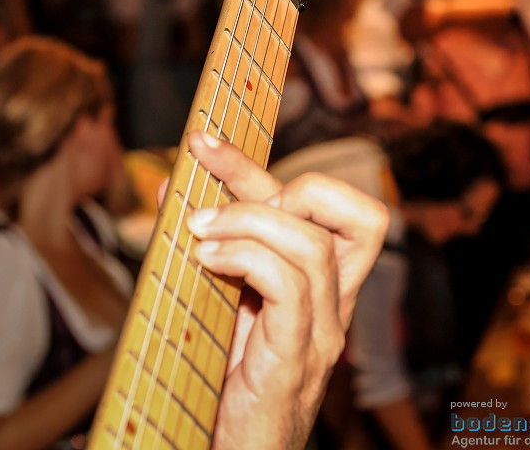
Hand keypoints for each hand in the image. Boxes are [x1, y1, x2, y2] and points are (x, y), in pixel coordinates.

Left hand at [173, 131, 387, 449]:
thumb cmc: (224, 384)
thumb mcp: (219, 302)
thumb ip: (209, 246)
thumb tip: (172, 187)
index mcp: (325, 286)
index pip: (326, 205)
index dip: (260, 167)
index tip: (205, 144)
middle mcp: (337, 305)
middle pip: (357, 214)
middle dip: (276, 187)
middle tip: (212, 209)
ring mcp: (324, 333)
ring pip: (312, 244)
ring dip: (247, 223)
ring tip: (199, 236)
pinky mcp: (297, 359)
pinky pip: (290, 287)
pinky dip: (246, 259)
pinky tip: (208, 262)